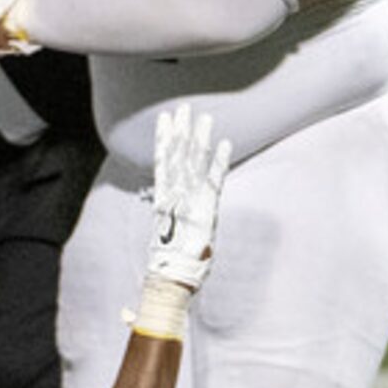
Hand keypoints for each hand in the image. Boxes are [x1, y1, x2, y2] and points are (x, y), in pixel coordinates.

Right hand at [143, 104, 230, 292]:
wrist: (171, 279)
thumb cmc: (171, 266)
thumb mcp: (170, 239)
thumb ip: (171, 222)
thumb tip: (165, 227)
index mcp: (163, 201)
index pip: (162, 162)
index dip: (164, 139)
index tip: (165, 120)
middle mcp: (174, 196)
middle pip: (177, 156)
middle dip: (181, 131)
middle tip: (182, 108)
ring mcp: (188, 201)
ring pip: (192, 162)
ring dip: (198, 138)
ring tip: (202, 116)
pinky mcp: (204, 209)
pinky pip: (213, 180)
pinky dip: (219, 161)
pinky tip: (225, 143)